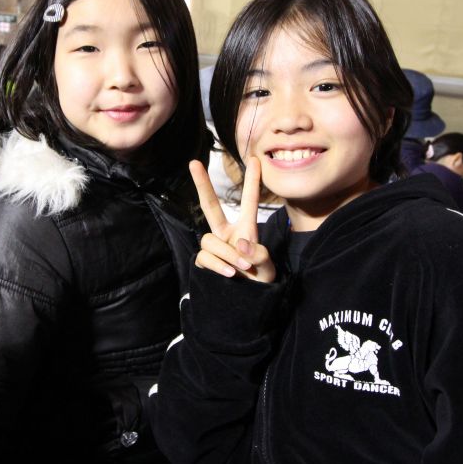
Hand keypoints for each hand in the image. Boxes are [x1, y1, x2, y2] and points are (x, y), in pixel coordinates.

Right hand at [190, 157, 275, 282]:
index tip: (255, 158)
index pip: (249, 202)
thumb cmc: (261, 282)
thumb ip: (259, 255)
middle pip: (210, 206)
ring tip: (241, 268)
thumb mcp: (268, 269)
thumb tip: (239, 244)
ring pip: (210, 240)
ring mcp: (214, 248)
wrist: (248, 305)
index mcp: (246, 230)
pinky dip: (218, 265)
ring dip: (226, 254)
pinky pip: (205, 257)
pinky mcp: (204, 262)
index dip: (252, 181)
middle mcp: (227, 235)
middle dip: (202, 184)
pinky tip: (230, 275)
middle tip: (193, 162)